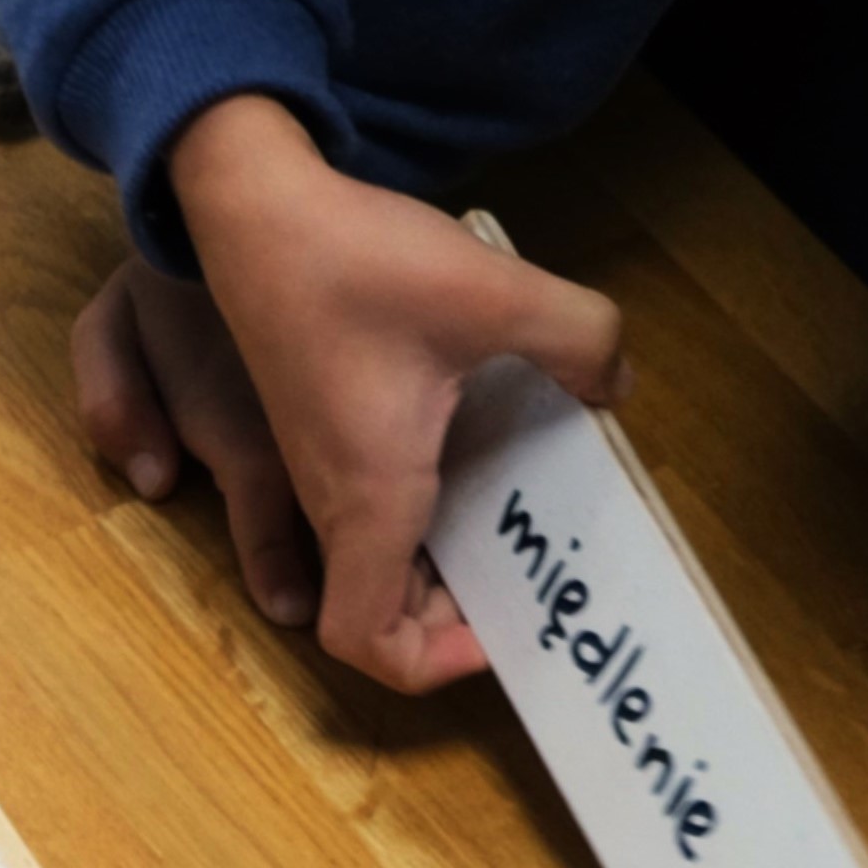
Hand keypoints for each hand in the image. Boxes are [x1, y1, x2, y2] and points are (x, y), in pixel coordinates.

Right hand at [104, 94, 622, 692]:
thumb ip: (583, 339)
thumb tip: (615, 383)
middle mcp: (334, 496)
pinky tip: (474, 453)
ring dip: (435, 568)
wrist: (252, 205)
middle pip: (375, 613)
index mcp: (369, 493)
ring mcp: (316, 463)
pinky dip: (418, 518)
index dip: (431, 662)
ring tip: (514, 523)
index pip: (367, 640)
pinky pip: (367, 512)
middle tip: (528, 579)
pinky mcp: (317, 426)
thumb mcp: (497, 292)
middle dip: (450, 622)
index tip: (498, 630)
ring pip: (371, 563)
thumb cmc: (354, 259)